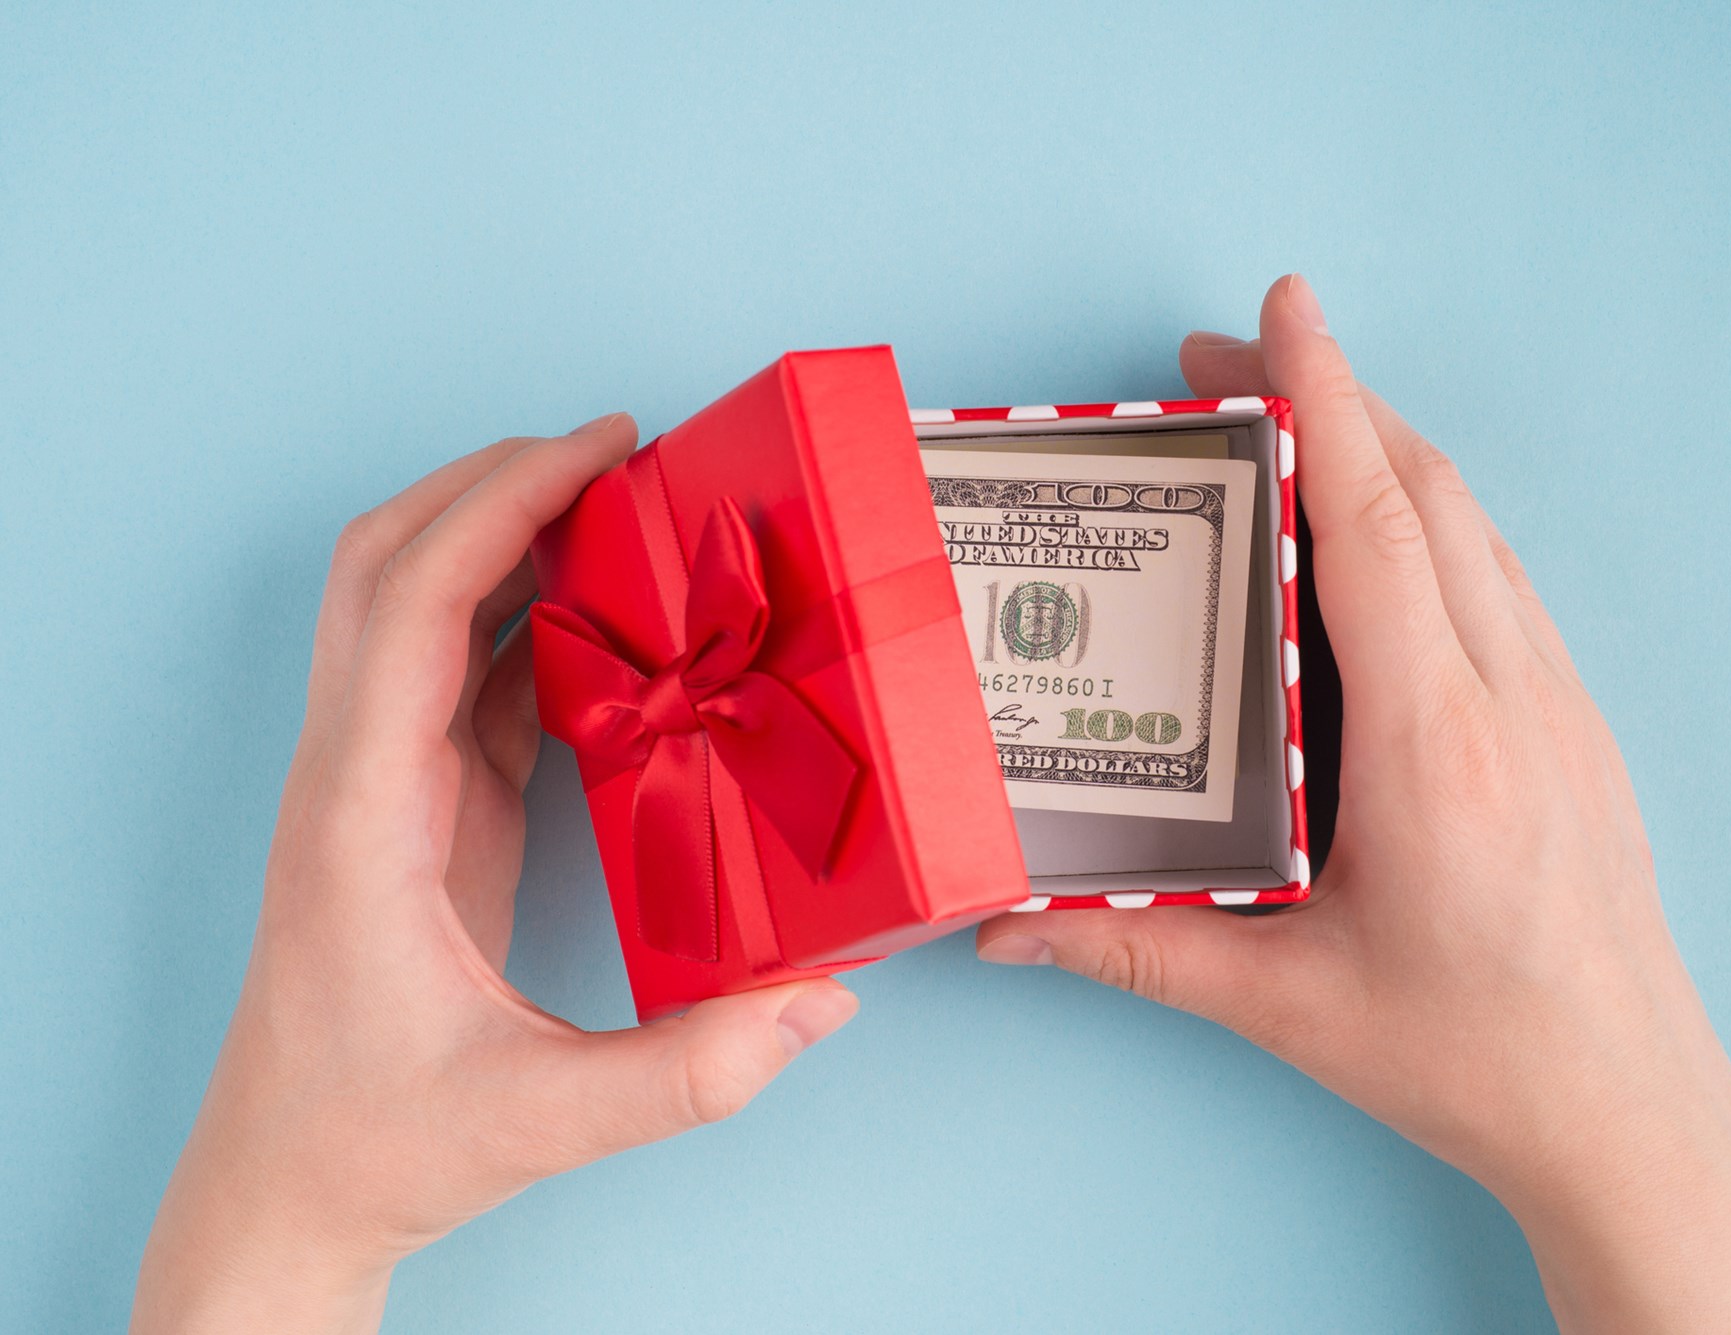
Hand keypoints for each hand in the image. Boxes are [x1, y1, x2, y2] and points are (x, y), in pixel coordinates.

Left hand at [133, 415, 857, 1333]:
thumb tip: (820, 1000)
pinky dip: (529, 618)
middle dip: (491, 482)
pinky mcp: (422, 807)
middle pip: (387, 565)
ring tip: (621, 508)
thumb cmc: (379, 1142)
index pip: (417, 605)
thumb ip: (688, 1072)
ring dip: (503, 536)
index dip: (503, 506)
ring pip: (416, 606)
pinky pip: (466, 673)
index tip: (599, 451)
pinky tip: (613, 622)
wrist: (291, 1187)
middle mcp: (358, 774)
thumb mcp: (540, 1119)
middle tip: (613, 451)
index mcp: (367, 814)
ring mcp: (383, 783)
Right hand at [975, 277, 1730, 1332]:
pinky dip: (1432, 519)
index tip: (1283, 308)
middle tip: (1226, 363)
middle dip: (1333, 400)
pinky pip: (1502, 580)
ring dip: (1387, 452)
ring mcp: (1561, 706)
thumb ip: (1138, 950)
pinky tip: (1378, 538)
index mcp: (1437, 749)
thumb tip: (1004, 929)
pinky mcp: (1578, 726)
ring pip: (1476, 529)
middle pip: (1428, 496)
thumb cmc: (1470, 1059)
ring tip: (1291, 428)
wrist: (1629, 1110)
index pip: (1372, 531)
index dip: (1325, 404)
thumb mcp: (1289, 1006)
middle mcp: (1512, 701)